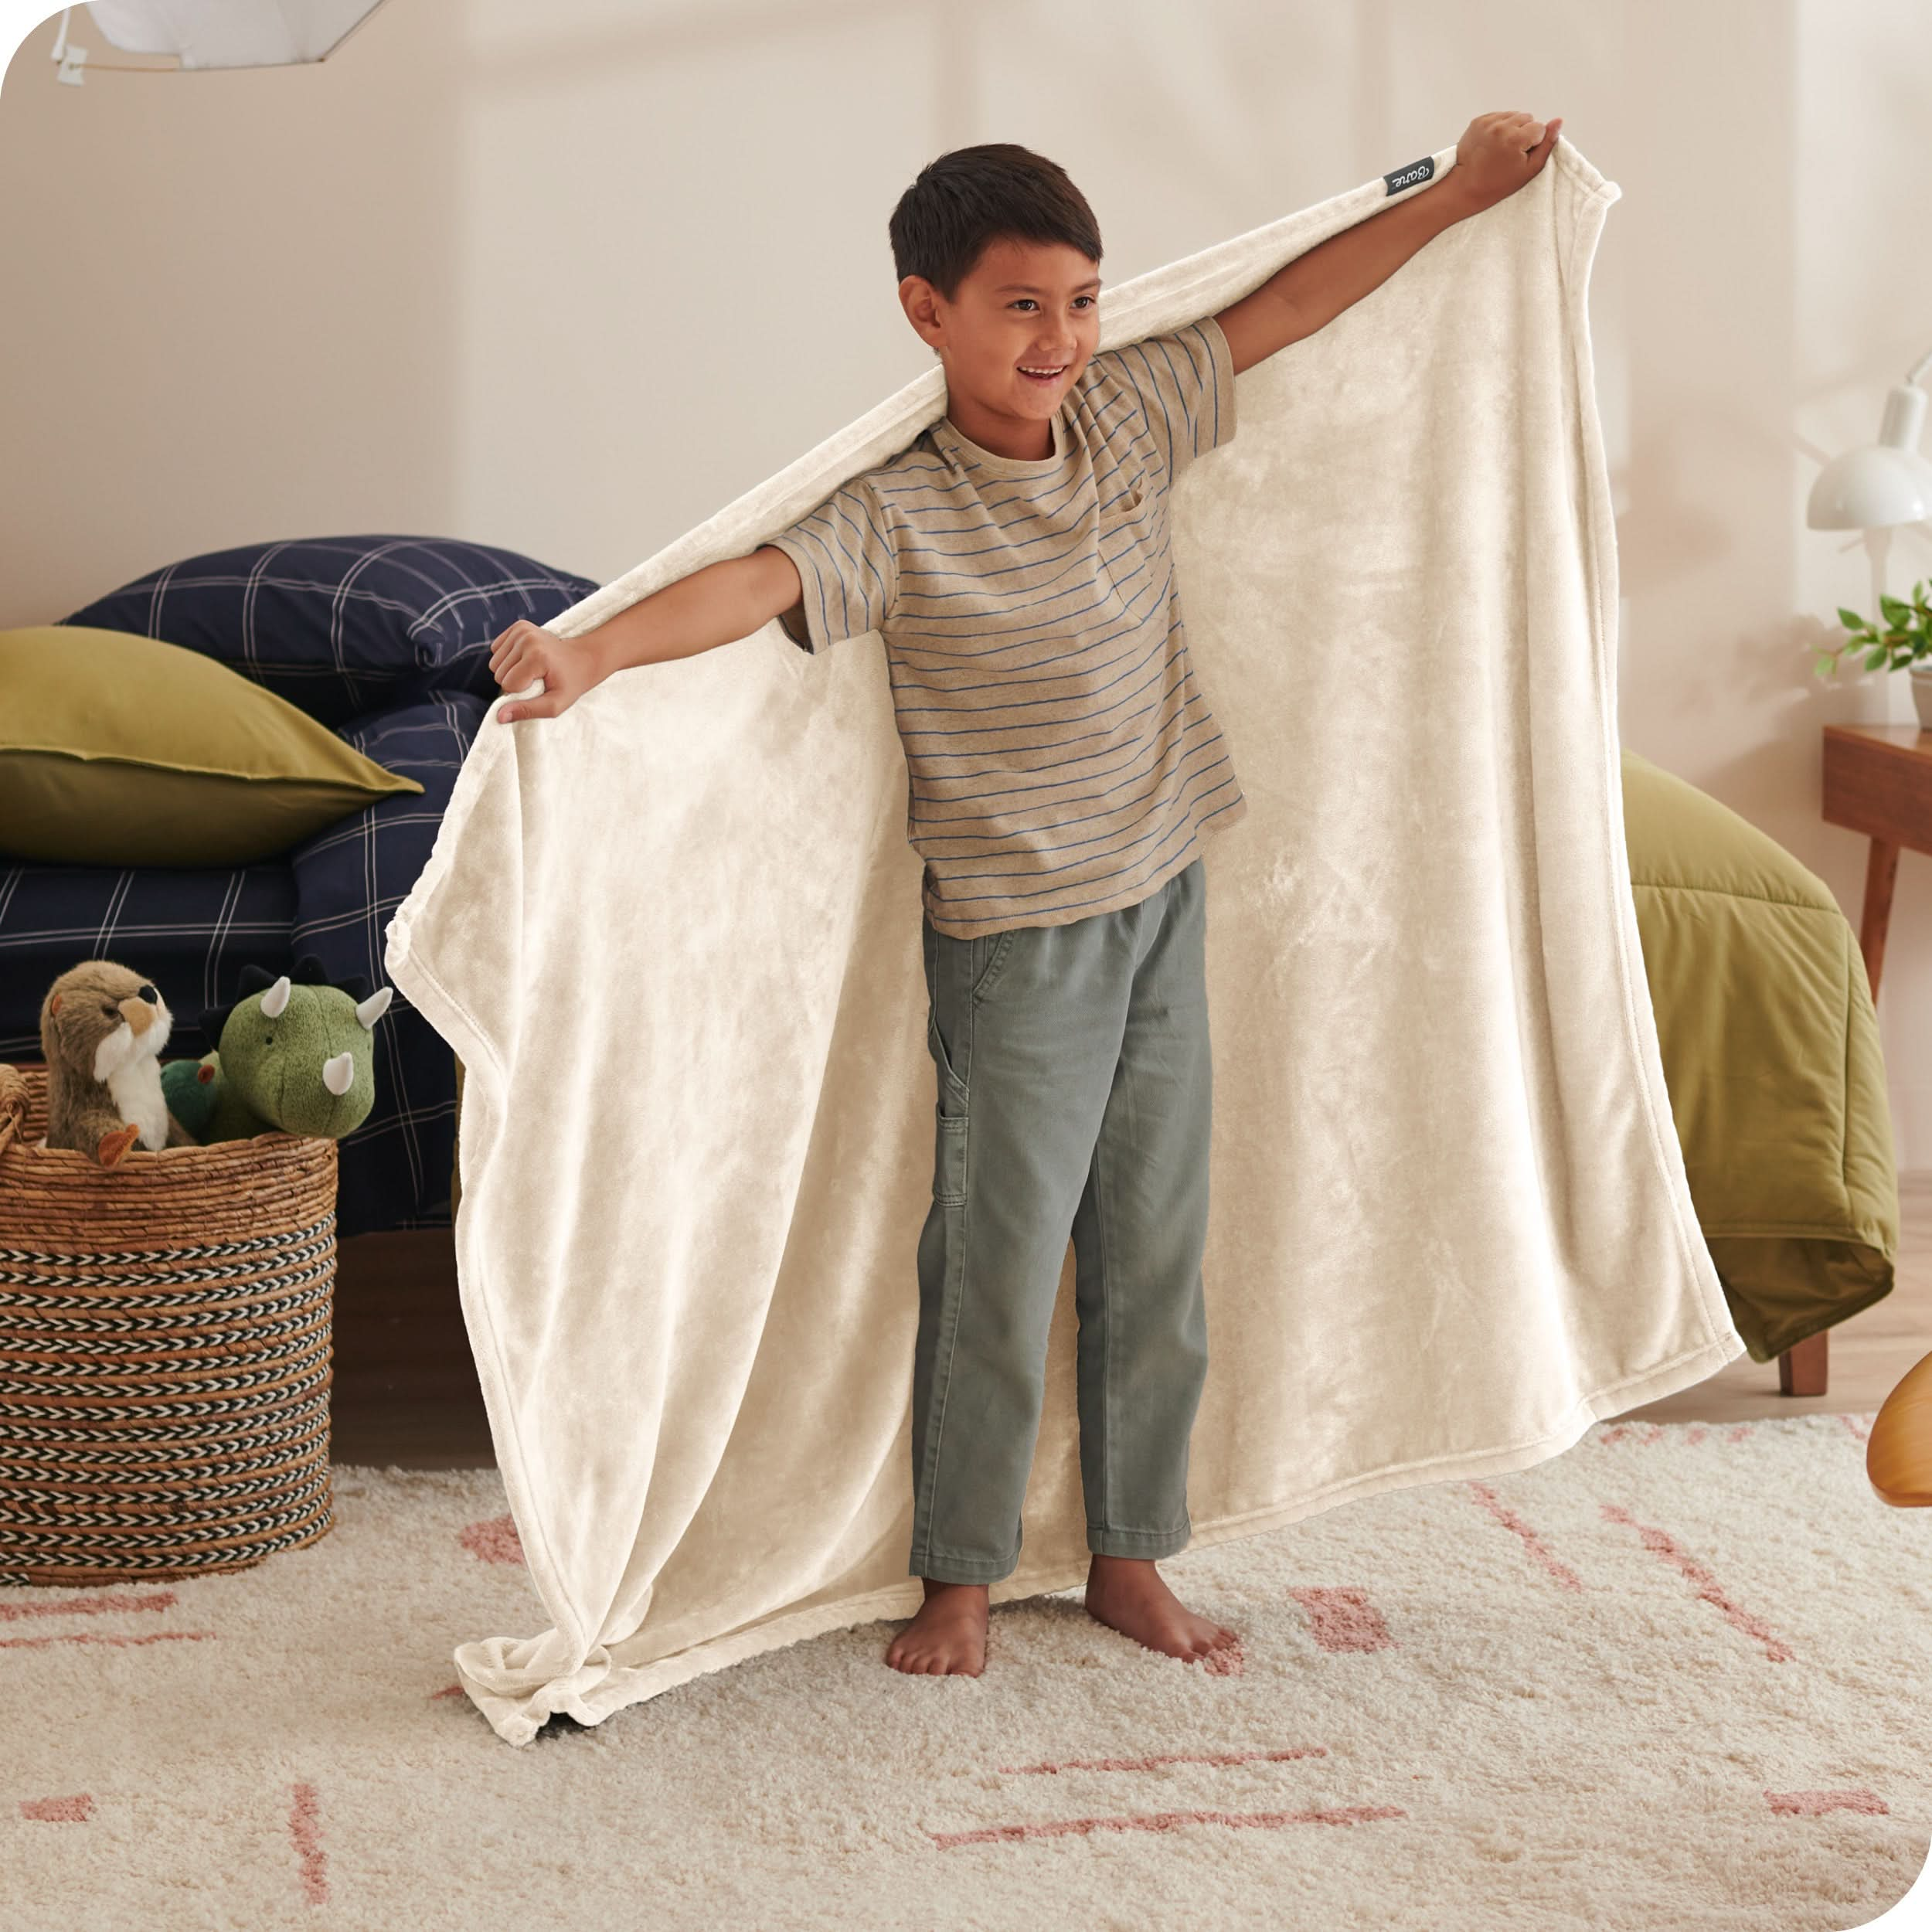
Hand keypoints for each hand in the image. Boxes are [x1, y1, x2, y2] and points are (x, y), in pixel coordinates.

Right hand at [487, 618, 605, 723]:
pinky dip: (507, 658)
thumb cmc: (570, 684)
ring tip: (532, 669)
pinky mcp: (518, 626)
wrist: (584, 658)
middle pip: (498, 674)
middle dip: (514, 682)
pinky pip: (496, 650)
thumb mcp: (555, 704)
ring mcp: (521, 630)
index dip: (521, 693)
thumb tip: (499, 716)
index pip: (508, 685)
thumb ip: (528, 711)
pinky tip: (525, 658)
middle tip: (537, 678)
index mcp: (537, 656)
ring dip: (509, 671)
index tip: (540, 686)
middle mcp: (527, 638)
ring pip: (494, 663)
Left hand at [1451, 111, 1561, 211]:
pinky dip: (1499, 127)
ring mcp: (1488, 122)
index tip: (1521, 156)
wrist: (1464, 187)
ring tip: (1502, 148)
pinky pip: (1498, 116)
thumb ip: (1546, 145)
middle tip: (1511, 153)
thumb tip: (1558, 121)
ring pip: (1513, 115)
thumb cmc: (1499, 183)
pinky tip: (1493, 143)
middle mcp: (1501, 126)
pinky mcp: (1478, 121)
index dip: (1533, 143)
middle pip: (1527, 118)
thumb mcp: (1529, 170)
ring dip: (1512, 128)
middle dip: (1523, 133)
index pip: (1539, 128)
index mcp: (1515, 138)